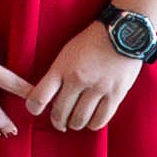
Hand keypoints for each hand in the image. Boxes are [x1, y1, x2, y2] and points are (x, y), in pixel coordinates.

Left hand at [25, 22, 146, 133]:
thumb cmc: (93, 41)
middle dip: (58, 121)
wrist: (123, 32)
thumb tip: (51, 96)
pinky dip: (93, 124)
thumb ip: (58, 74)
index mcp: (62, 68)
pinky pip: (100, 120)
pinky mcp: (115, 94)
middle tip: (60, 122)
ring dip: (75, 124)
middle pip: (60, 113)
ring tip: (75, 122)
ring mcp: (97, 88)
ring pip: (79, 120)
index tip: (36, 110)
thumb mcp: (67, 53)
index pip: (40, 96)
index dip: (34, 108)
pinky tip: (91, 121)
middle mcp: (78, 80)